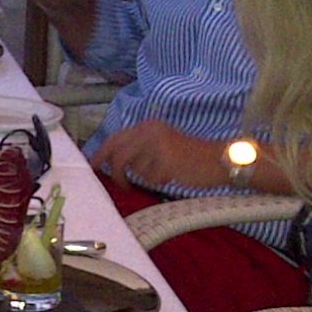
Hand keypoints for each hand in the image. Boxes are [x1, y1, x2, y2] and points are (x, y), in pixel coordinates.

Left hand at [89, 119, 234, 194]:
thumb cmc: (189, 155)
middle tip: (119, 185)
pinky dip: (158, 181)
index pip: (115, 138)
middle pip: (119, 156)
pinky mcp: (166, 160)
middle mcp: (150, 131)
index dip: (102, 153)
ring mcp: (158, 145)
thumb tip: (111, 162)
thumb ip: (138, 149)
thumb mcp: (161, 143)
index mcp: (147, 126)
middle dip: (115, 172)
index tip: (92, 165)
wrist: (219, 159)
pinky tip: (172, 174)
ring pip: (135, 170)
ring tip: (162, 173)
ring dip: (145, 176)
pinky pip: (151, 178)